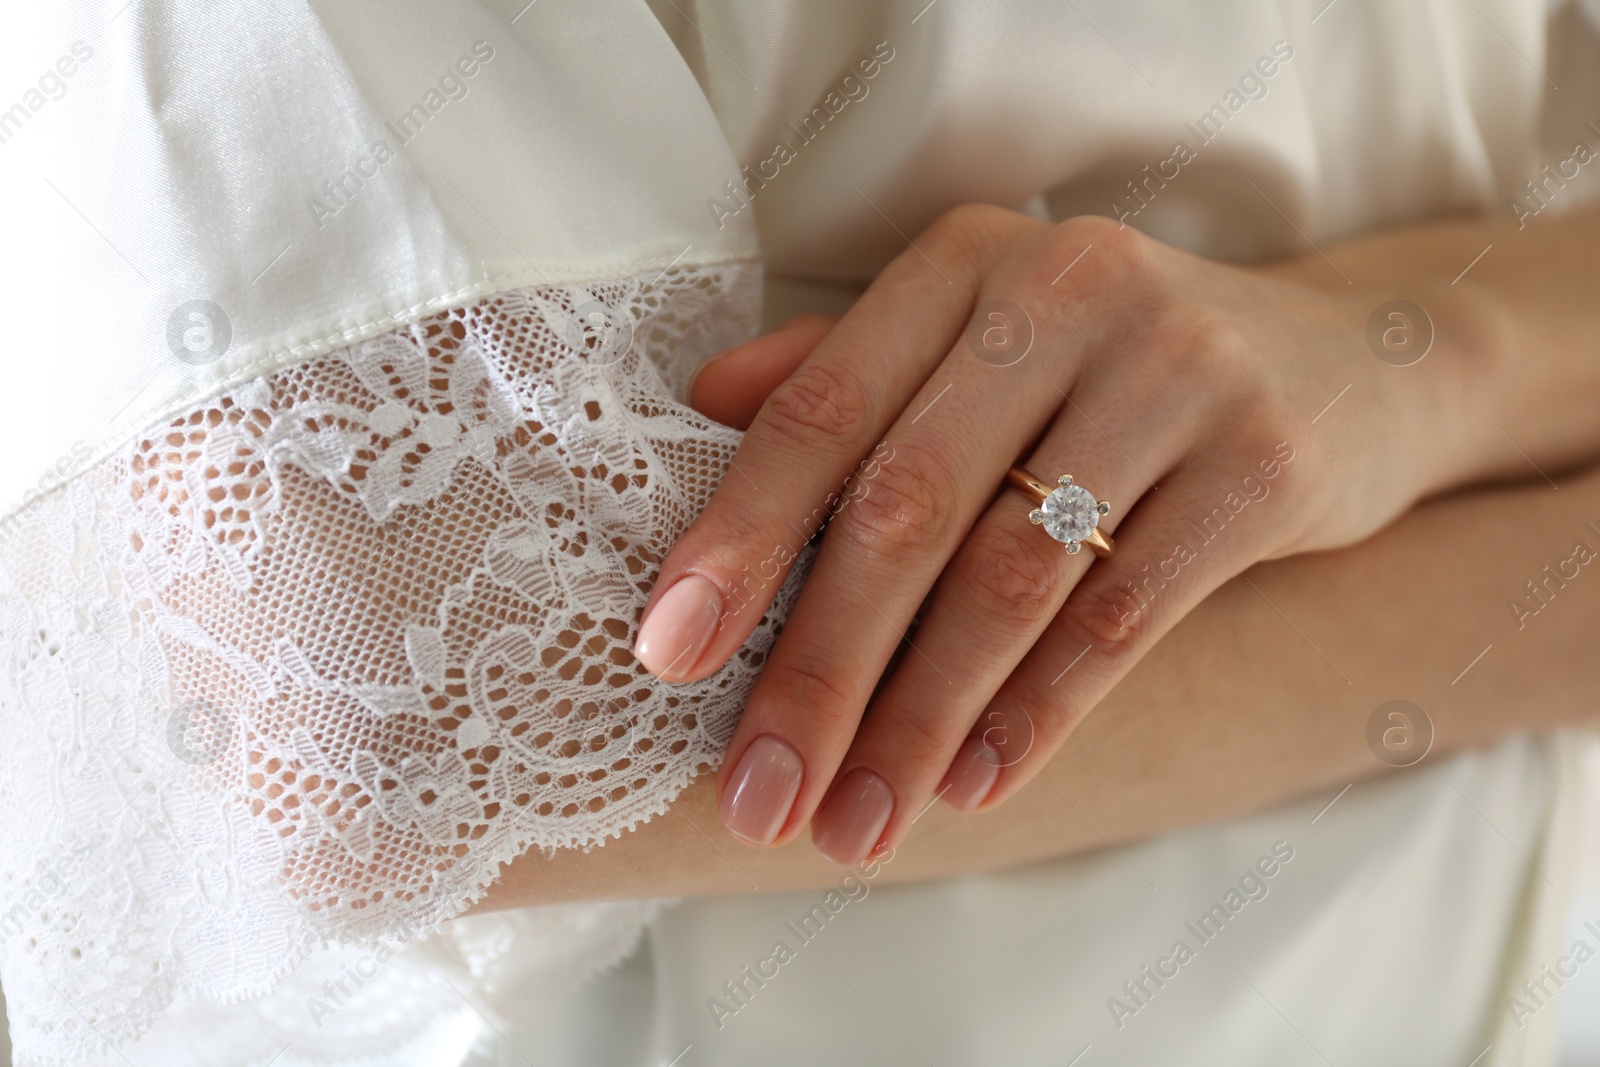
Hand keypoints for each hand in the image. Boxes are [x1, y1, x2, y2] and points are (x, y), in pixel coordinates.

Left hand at [637, 205, 1482, 864]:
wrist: (1349, 364)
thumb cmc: (1113, 368)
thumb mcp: (985, 337)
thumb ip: (852, 367)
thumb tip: (706, 406)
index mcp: (967, 261)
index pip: (822, 410)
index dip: (736, 539)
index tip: (668, 660)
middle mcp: (1066, 290)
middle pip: (906, 508)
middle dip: (819, 670)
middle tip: (760, 793)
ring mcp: (1177, 369)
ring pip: (1010, 577)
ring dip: (918, 719)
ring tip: (857, 821)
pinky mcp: (1261, 461)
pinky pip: (1122, 614)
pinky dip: (1037, 712)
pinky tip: (972, 783)